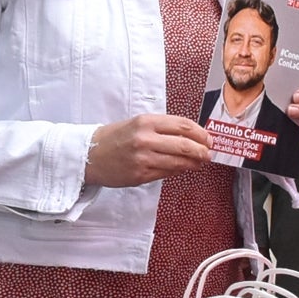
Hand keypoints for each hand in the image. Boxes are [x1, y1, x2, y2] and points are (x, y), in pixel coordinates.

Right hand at [83, 114, 210, 187]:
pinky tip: (183, 169)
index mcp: (146, 121)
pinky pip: (166, 173)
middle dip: (202, 150)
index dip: (200, 133)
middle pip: (184, 145)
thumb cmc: (115, 137)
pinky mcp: (140, 175)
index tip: (208, 138)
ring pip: (178, 162)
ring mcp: (143, 158)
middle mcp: (145, 139)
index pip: (183, 125)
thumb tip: (191, 136)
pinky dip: (178, 171)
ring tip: (200, 162)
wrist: (89, 154)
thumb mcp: (138, 124)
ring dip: (194, 163)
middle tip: (209, 153)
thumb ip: (162, 128)